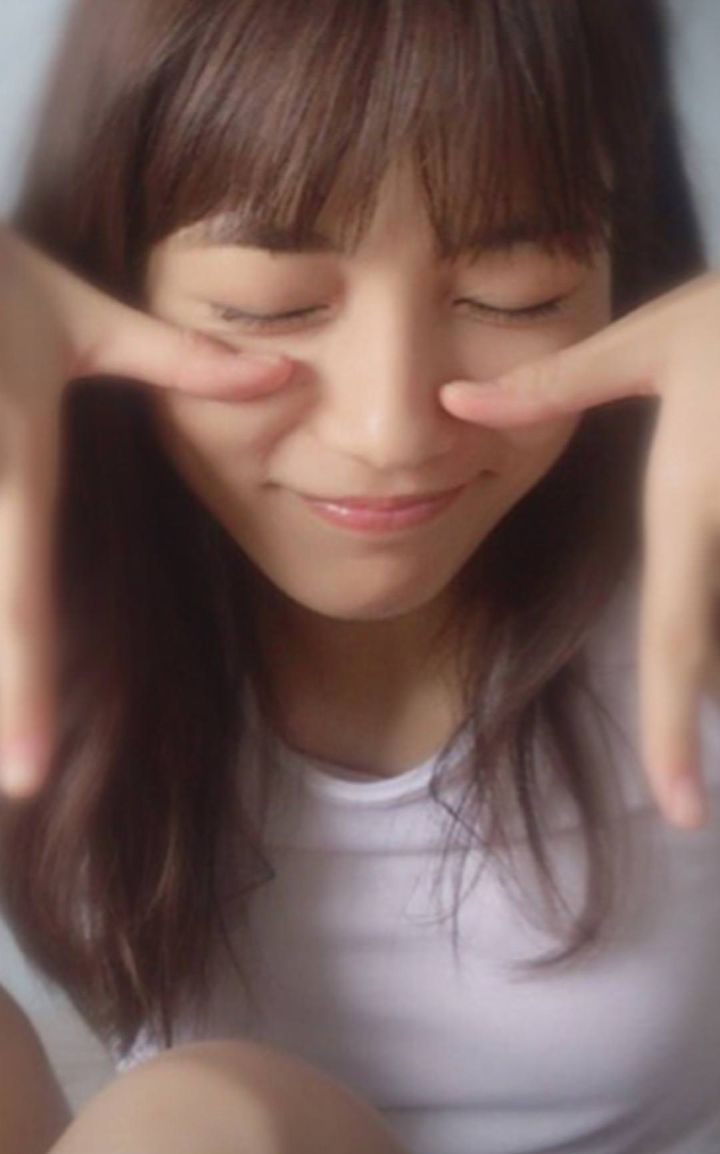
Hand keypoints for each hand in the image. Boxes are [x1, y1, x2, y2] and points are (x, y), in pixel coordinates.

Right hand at [0, 226, 292, 798]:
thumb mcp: (74, 315)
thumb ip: (174, 364)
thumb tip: (281, 382)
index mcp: (12, 483)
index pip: (19, 608)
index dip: (23, 699)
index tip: (27, 781)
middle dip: (0, 707)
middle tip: (18, 790)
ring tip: (15, 738)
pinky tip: (7, 676)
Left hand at [440, 270, 719, 832]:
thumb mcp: (653, 339)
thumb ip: (557, 385)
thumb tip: (449, 404)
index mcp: (689, 507)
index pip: (676, 637)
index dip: (674, 730)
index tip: (678, 809)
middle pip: (719, 649)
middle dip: (699, 702)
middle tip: (685, 767)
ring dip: (716, 653)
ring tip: (681, 700)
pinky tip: (706, 617)